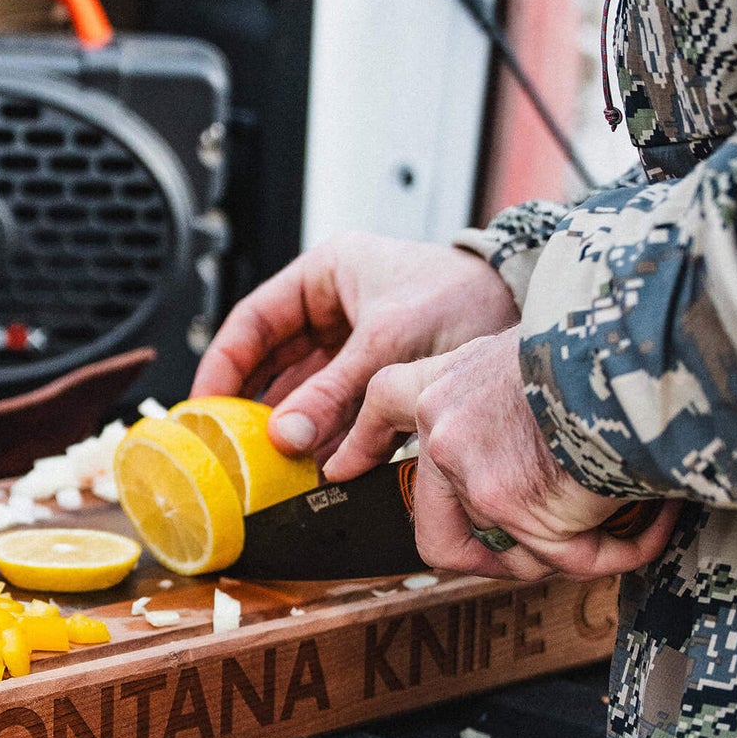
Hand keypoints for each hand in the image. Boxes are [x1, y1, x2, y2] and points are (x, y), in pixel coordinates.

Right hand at [191, 233, 518, 460]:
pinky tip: (310, 463)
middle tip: (228, 445)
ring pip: (303, 390)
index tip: (203, 408)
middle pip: (271, 361)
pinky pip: (336, 409)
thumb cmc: (467, 299)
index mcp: (324, 274)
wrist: (533, 312)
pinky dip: (323, 436)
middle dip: (253, 404)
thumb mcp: (387, 344)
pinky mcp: (379, 377)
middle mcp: (333, 307)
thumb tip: (283, 439)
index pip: (252, 321)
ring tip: (267, 462)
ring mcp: (355, 342)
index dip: (222, 366)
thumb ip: (332, 393)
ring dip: (289, 426)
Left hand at [323, 330, 678, 579]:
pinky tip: (650, 529)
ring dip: (567, 548)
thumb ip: (502, 401)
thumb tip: (524, 449)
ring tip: (616, 519)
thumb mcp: (528, 356)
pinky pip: (569, 559)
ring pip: (513, 551)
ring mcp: (473, 476)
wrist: (629, 348)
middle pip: (437, 530)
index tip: (340, 469)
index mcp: (443, 385)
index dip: (362, 441)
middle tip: (529, 554)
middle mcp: (444, 433)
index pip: (381, 405)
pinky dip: (617, 550)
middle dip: (482, 558)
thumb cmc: (596, 343)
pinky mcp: (515, 509)